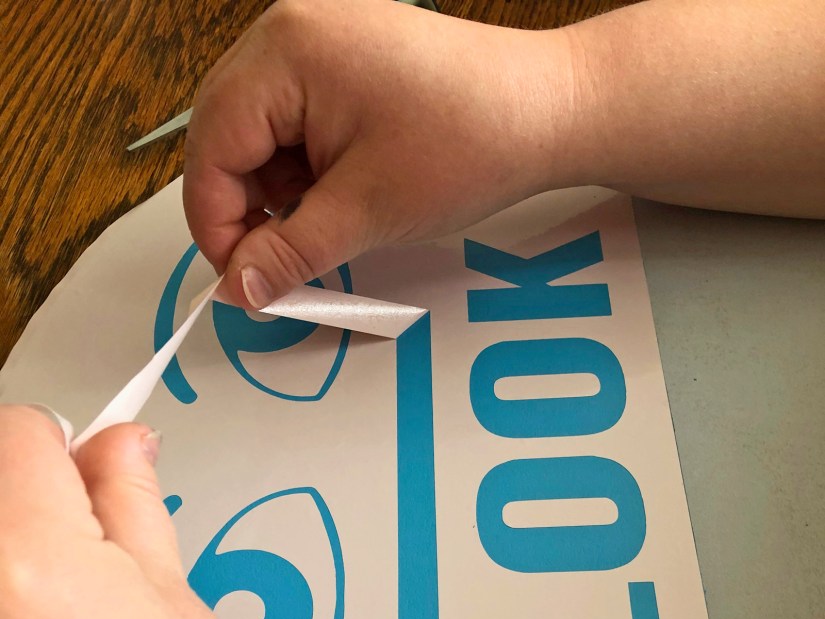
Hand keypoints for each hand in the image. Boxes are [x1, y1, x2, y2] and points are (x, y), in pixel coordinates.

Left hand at [0, 406, 308, 618]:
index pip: (21, 434)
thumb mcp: (174, 600)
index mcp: (24, 563)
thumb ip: (132, 504)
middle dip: (32, 497)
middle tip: (85, 547)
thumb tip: (122, 445)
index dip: (69, 448)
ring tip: (63, 617)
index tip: (90, 469)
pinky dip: (4, 615)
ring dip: (13, 559)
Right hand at [182, 0, 579, 307]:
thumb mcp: (367, 212)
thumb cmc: (470, 147)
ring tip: (327, 226)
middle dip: (245, 208)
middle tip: (273, 264)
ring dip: (279, 194)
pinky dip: (306, 173)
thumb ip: (290, 254)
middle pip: (228, 135)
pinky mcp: (346, 63)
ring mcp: (320, 42)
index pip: (212, 147)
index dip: (216, 223)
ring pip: (261, 136)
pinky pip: (297, 125)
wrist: (552, 111)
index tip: (239, 280)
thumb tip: (236, 291)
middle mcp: (291, 31)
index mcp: (286, 51)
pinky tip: (340, 197)